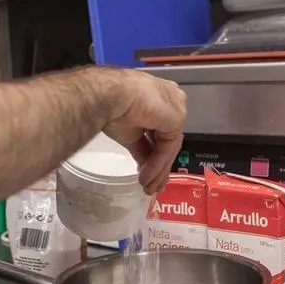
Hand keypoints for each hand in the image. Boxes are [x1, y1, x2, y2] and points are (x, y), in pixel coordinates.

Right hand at [99, 69, 186, 193]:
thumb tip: (144, 166)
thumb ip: (141, 148)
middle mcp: (172, 101)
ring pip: (169, 146)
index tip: (147, 172)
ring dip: (158, 169)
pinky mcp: (177, 119)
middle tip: (153, 185)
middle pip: (168, 140)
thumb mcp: (129, 133)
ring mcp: (176, 109)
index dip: (155, 153)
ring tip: (148, 187)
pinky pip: (167, 147)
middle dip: (160, 165)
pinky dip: (158, 164)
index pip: (162, 132)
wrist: (107, 96)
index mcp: (160, 98)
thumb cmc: (110, 106)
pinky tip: (147, 177)